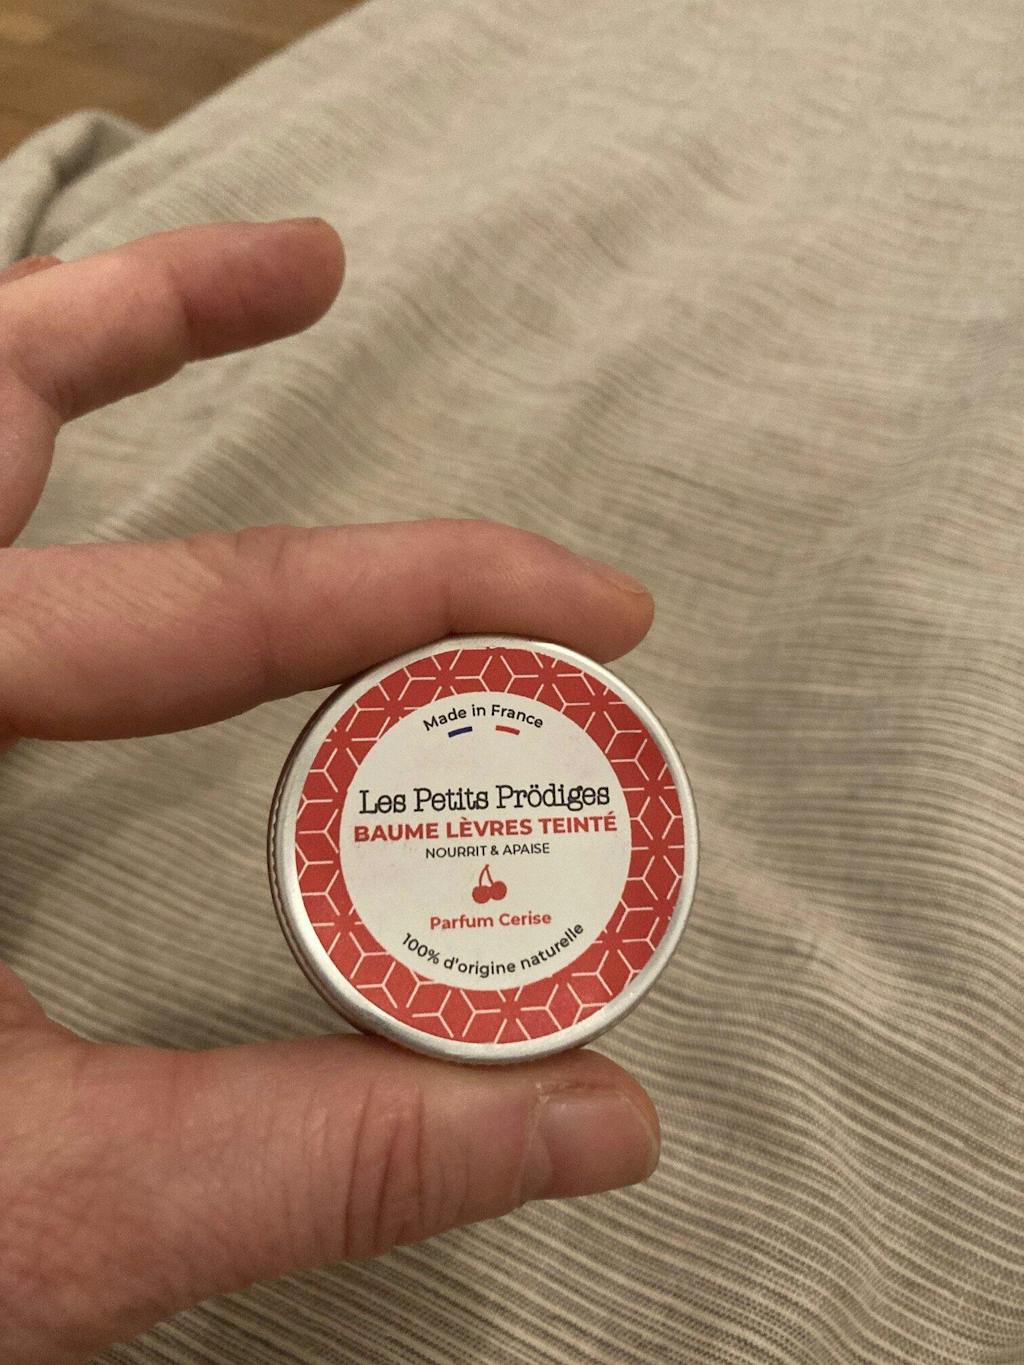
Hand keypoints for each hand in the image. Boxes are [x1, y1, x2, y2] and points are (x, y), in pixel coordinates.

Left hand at [0, 220, 659, 1362]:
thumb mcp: (51, 1214)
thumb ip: (324, 1159)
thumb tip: (600, 1125)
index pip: (202, 616)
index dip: (426, 597)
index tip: (593, 609)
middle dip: (166, 321)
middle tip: (318, 262)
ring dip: (64, 357)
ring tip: (215, 297)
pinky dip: (15, 505)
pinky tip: (79, 529)